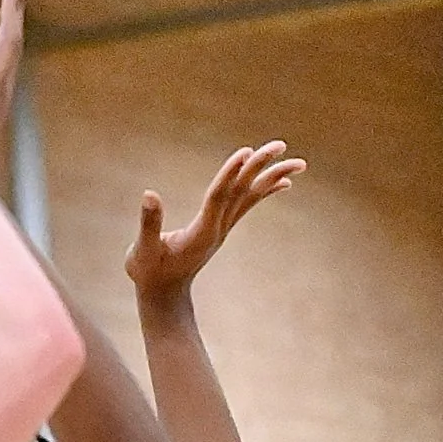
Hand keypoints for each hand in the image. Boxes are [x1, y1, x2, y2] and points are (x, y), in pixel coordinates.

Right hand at [126, 143, 305, 311]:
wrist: (164, 296)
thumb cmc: (148, 272)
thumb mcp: (143, 250)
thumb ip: (148, 224)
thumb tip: (149, 194)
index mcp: (200, 232)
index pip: (218, 196)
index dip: (230, 174)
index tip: (246, 152)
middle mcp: (217, 229)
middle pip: (241, 192)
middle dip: (260, 167)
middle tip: (280, 145)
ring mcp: (222, 228)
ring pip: (251, 197)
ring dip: (272, 177)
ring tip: (299, 162)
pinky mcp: (221, 228)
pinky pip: (248, 205)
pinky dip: (266, 191)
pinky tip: (283, 181)